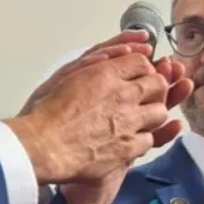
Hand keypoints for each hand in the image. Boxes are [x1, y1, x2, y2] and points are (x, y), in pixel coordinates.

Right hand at [6, 31, 193, 184]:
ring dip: (153, 114)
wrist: (43, 146)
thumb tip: (116, 56)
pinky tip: (132, 139)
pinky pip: (150, 138)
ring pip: (159, 112)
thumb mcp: (68, 76)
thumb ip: (93, 64)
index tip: (139, 74)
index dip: (143, 68)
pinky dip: (143, 138)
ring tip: (140, 119)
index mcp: (105, 74)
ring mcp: (129, 122)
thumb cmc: (47, 114)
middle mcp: (122, 95)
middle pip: (157, 84)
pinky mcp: (129, 147)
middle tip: (146, 95)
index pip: (140, 61)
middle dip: (156, 88)